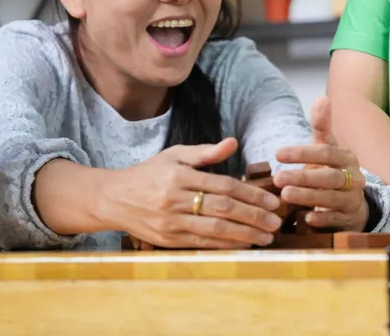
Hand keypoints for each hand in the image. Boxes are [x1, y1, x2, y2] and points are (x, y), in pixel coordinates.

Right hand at [100, 137, 282, 248]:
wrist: (113, 198)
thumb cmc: (149, 173)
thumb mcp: (174, 155)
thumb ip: (205, 152)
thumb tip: (233, 143)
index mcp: (180, 175)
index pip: (224, 185)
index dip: (251, 194)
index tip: (272, 201)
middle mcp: (175, 199)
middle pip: (223, 209)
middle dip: (253, 217)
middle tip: (276, 222)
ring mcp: (171, 222)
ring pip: (214, 230)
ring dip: (244, 235)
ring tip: (266, 238)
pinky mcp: (167, 239)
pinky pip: (201, 244)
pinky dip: (224, 246)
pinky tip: (243, 245)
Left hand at [273, 96, 370, 231]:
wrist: (354, 203)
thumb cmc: (332, 170)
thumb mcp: (327, 148)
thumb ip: (322, 126)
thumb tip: (321, 98)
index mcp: (346, 157)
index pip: (325, 152)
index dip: (302, 153)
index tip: (278, 153)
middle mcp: (353, 177)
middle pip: (329, 176)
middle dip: (303, 177)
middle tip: (277, 178)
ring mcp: (352, 199)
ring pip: (331, 198)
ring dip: (308, 196)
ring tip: (285, 195)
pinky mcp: (349, 220)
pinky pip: (336, 220)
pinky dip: (322, 219)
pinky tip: (305, 219)